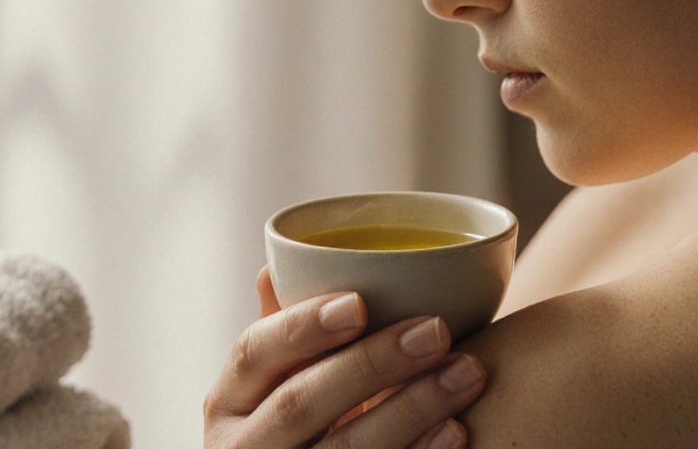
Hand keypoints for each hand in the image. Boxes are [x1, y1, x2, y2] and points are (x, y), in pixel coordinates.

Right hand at [204, 267, 485, 447]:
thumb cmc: (302, 422)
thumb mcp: (276, 384)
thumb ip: (283, 333)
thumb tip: (275, 267)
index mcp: (229, 400)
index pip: (254, 353)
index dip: (303, 326)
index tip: (360, 303)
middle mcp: (245, 447)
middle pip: (301, 403)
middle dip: (371, 364)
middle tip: (437, 329)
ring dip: (413, 408)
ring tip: (468, 371)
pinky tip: (457, 428)